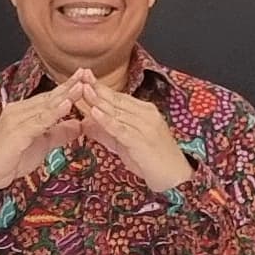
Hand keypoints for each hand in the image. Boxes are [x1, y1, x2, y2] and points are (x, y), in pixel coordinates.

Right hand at [0, 86, 84, 192]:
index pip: (49, 98)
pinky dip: (53, 113)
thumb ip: (59, 133)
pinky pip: (38, 122)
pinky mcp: (16, 133)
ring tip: (81, 86)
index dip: (66, 88)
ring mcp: (16, 120)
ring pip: (45, 107)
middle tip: (86, 73)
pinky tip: (66, 105)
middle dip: (68, 86)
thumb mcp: (42, 144)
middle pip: (48, 98)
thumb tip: (79, 125)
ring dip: (64, 96)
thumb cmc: (10, 159)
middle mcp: (18, 111)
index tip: (84, 77)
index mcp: (23, 111)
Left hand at [69, 73, 197, 194]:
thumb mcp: (124, 144)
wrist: (175, 177)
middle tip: (79, 76)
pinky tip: (94, 112)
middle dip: (96, 89)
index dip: (100, 88)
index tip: (83, 77)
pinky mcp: (142, 141)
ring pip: (117, 112)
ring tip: (82, 89)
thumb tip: (85, 123)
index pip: (118, 97)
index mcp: (144, 111)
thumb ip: (106, 132)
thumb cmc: (151, 161)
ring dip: (98, 100)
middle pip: (116, 100)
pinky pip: (121, 128)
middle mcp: (146, 115)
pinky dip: (107, 120)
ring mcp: (145, 127)